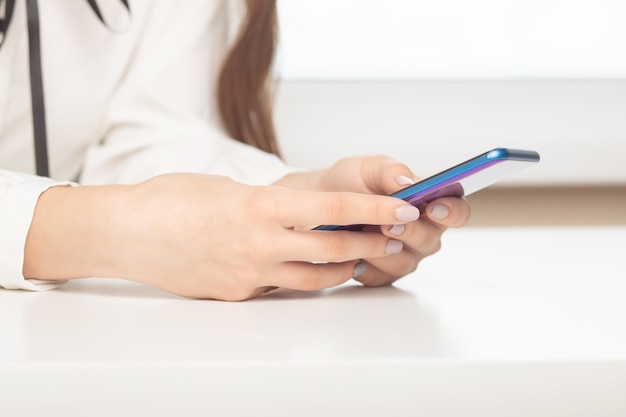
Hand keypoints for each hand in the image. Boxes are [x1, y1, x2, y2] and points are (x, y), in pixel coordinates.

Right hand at [24, 173, 419, 299]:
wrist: (128, 233)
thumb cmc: (172, 199)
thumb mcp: (227, 188)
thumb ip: (269, 203)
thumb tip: (303, 214)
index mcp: (259, 206)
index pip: (334, 208)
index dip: (375, 208)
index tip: (402, 206)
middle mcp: (259, 243)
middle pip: (334, 249)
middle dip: (370, 243)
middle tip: (390, 236)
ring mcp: (249, 274)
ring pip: (316, 278)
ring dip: (343, 267)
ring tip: (357, 256)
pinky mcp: (238, 294)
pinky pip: (282, 288)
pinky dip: (301, 278)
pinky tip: (305, 268)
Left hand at [275, 156, 470, 285]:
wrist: (321, 202)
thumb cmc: (352, 182)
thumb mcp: (368, 167)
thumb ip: (390, 172)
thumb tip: (406, 182)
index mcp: (430, 204)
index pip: (457, 212)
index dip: (452, 212)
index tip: (434, 207)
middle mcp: (423, 233)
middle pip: (431, 241)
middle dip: (410, 232)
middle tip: (389, 224)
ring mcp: (404, 256)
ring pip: (405, 262)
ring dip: (383, 250)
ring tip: (362, 234)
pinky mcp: (382, 274)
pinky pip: (380, 277)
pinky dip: (365, 265)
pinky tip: (351, 251)